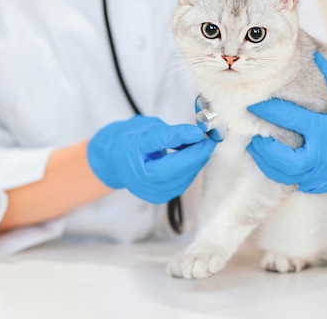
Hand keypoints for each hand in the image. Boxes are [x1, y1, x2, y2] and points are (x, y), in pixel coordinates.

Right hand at [87, 115, 215, 202]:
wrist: (116, 159)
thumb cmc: (131, 141)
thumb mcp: (146, 128)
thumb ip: (169, 133)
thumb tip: (196, 134)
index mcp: (129, 156)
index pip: (156, 146)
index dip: (179, 139)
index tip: (198, 132)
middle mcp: (137, 179)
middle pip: (170, 171)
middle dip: (194, 156)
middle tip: (209, 141)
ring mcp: (148, 192)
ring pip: (179, 180)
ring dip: (195, 163)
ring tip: (202, 147)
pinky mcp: (159, 197)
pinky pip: (180, 184)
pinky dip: (191, 170)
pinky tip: (195, 158)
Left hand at [246, 52, 326, 196]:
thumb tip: (316, 56)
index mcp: (326, 131)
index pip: (290, 119)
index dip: (269, 109)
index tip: (254, 101)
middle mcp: (320, 155)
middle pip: (279, 154)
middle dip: (262, 142)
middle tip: (251, 128)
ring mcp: (317, 174)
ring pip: (280, 172)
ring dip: (263, 159)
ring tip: (255, 144)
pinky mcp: (314, 184)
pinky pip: (288, 180)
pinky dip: (274, 170)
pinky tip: (267, 158)